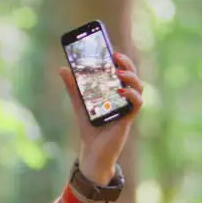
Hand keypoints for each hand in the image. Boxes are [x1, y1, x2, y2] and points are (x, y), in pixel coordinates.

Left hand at [58, 52, 143, 184]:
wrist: (92, 152)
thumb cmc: (90, 129)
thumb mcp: (79, 104)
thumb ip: (73, 88)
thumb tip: (62, 69)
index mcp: (114, 92)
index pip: (122, 71)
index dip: (121, 60)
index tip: (112, 51)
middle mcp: (124, 98)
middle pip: (133, 76)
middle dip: (127, 64)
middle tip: (116, 56)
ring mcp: (127, 108)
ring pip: (138, 88)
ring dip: (131, 77)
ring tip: (119, 72)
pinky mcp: (128, 119)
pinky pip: (136, 104)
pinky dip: (131, 96)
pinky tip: (121, 91)